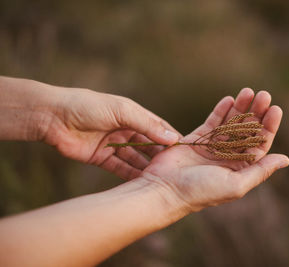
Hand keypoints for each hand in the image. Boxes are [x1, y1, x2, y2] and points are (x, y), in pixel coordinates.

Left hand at [44, 88, 180, 179]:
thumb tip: (172, 138)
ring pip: (135, 159)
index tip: (185, 153)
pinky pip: (120, 168)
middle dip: (161, 157)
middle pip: (148, 145)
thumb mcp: (122, 110)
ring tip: (163, 181)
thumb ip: (147, 125)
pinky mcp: (101, 157)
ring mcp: (113, 144)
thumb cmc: (88, 106)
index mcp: (132, 114)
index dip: (171, 138)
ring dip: (147, 168)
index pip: (157, 128)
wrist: (53, 117)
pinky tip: (143, 184)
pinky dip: (130, 175)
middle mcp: (125, 129)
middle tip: (176, 171)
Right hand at [141, 88, 288, 210]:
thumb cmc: (202, 191)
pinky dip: (220, 111)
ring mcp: (212, 147)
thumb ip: (260, 171)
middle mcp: (228, 157)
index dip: (269, 126)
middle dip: (256, 112)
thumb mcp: (236, 184)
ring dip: (240, 108)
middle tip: (263, 95)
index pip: (260, 144)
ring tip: (248, 91)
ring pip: (230, 123)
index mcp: (240, 169)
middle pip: (247, 130)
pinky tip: (229, 99)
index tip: (275, 108)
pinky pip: (212, 122)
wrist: (165, 190)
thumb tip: (285, 159)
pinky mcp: (196, 140)